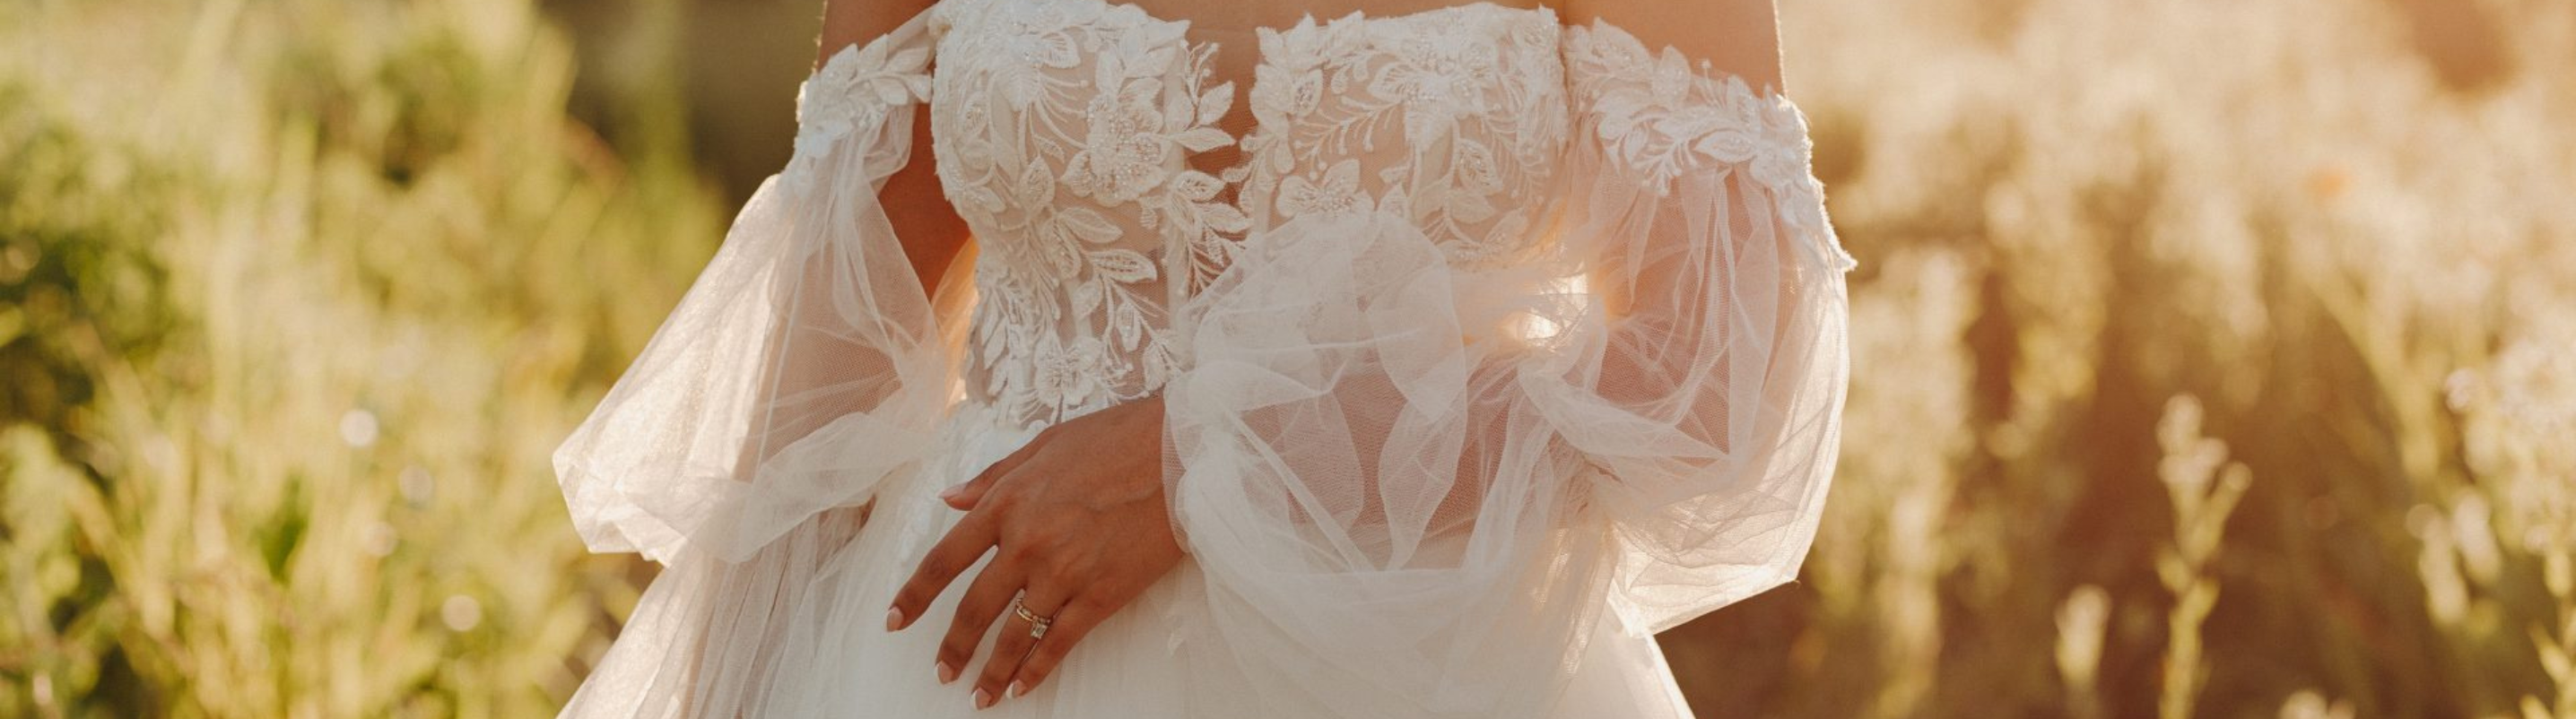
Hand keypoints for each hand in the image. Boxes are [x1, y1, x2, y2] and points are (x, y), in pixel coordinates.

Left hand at [884, 395, 1182, 708]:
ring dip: (990, 670)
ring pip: (1012, 634)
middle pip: (973, 607)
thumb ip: (994, 476)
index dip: (914, 594)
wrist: (1182, 454)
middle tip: (940, 670)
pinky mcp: (1101, 594)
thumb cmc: (1119, 438)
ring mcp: (1063, 573)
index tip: (895, 619)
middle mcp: (1026, 543)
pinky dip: (1037, 669)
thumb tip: (952, 498)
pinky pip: (1059, 642)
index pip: (944, 558)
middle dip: (951, 645)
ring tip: (977, 695)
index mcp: (1007, 503)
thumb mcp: (1045, 444)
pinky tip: (1022, 687)